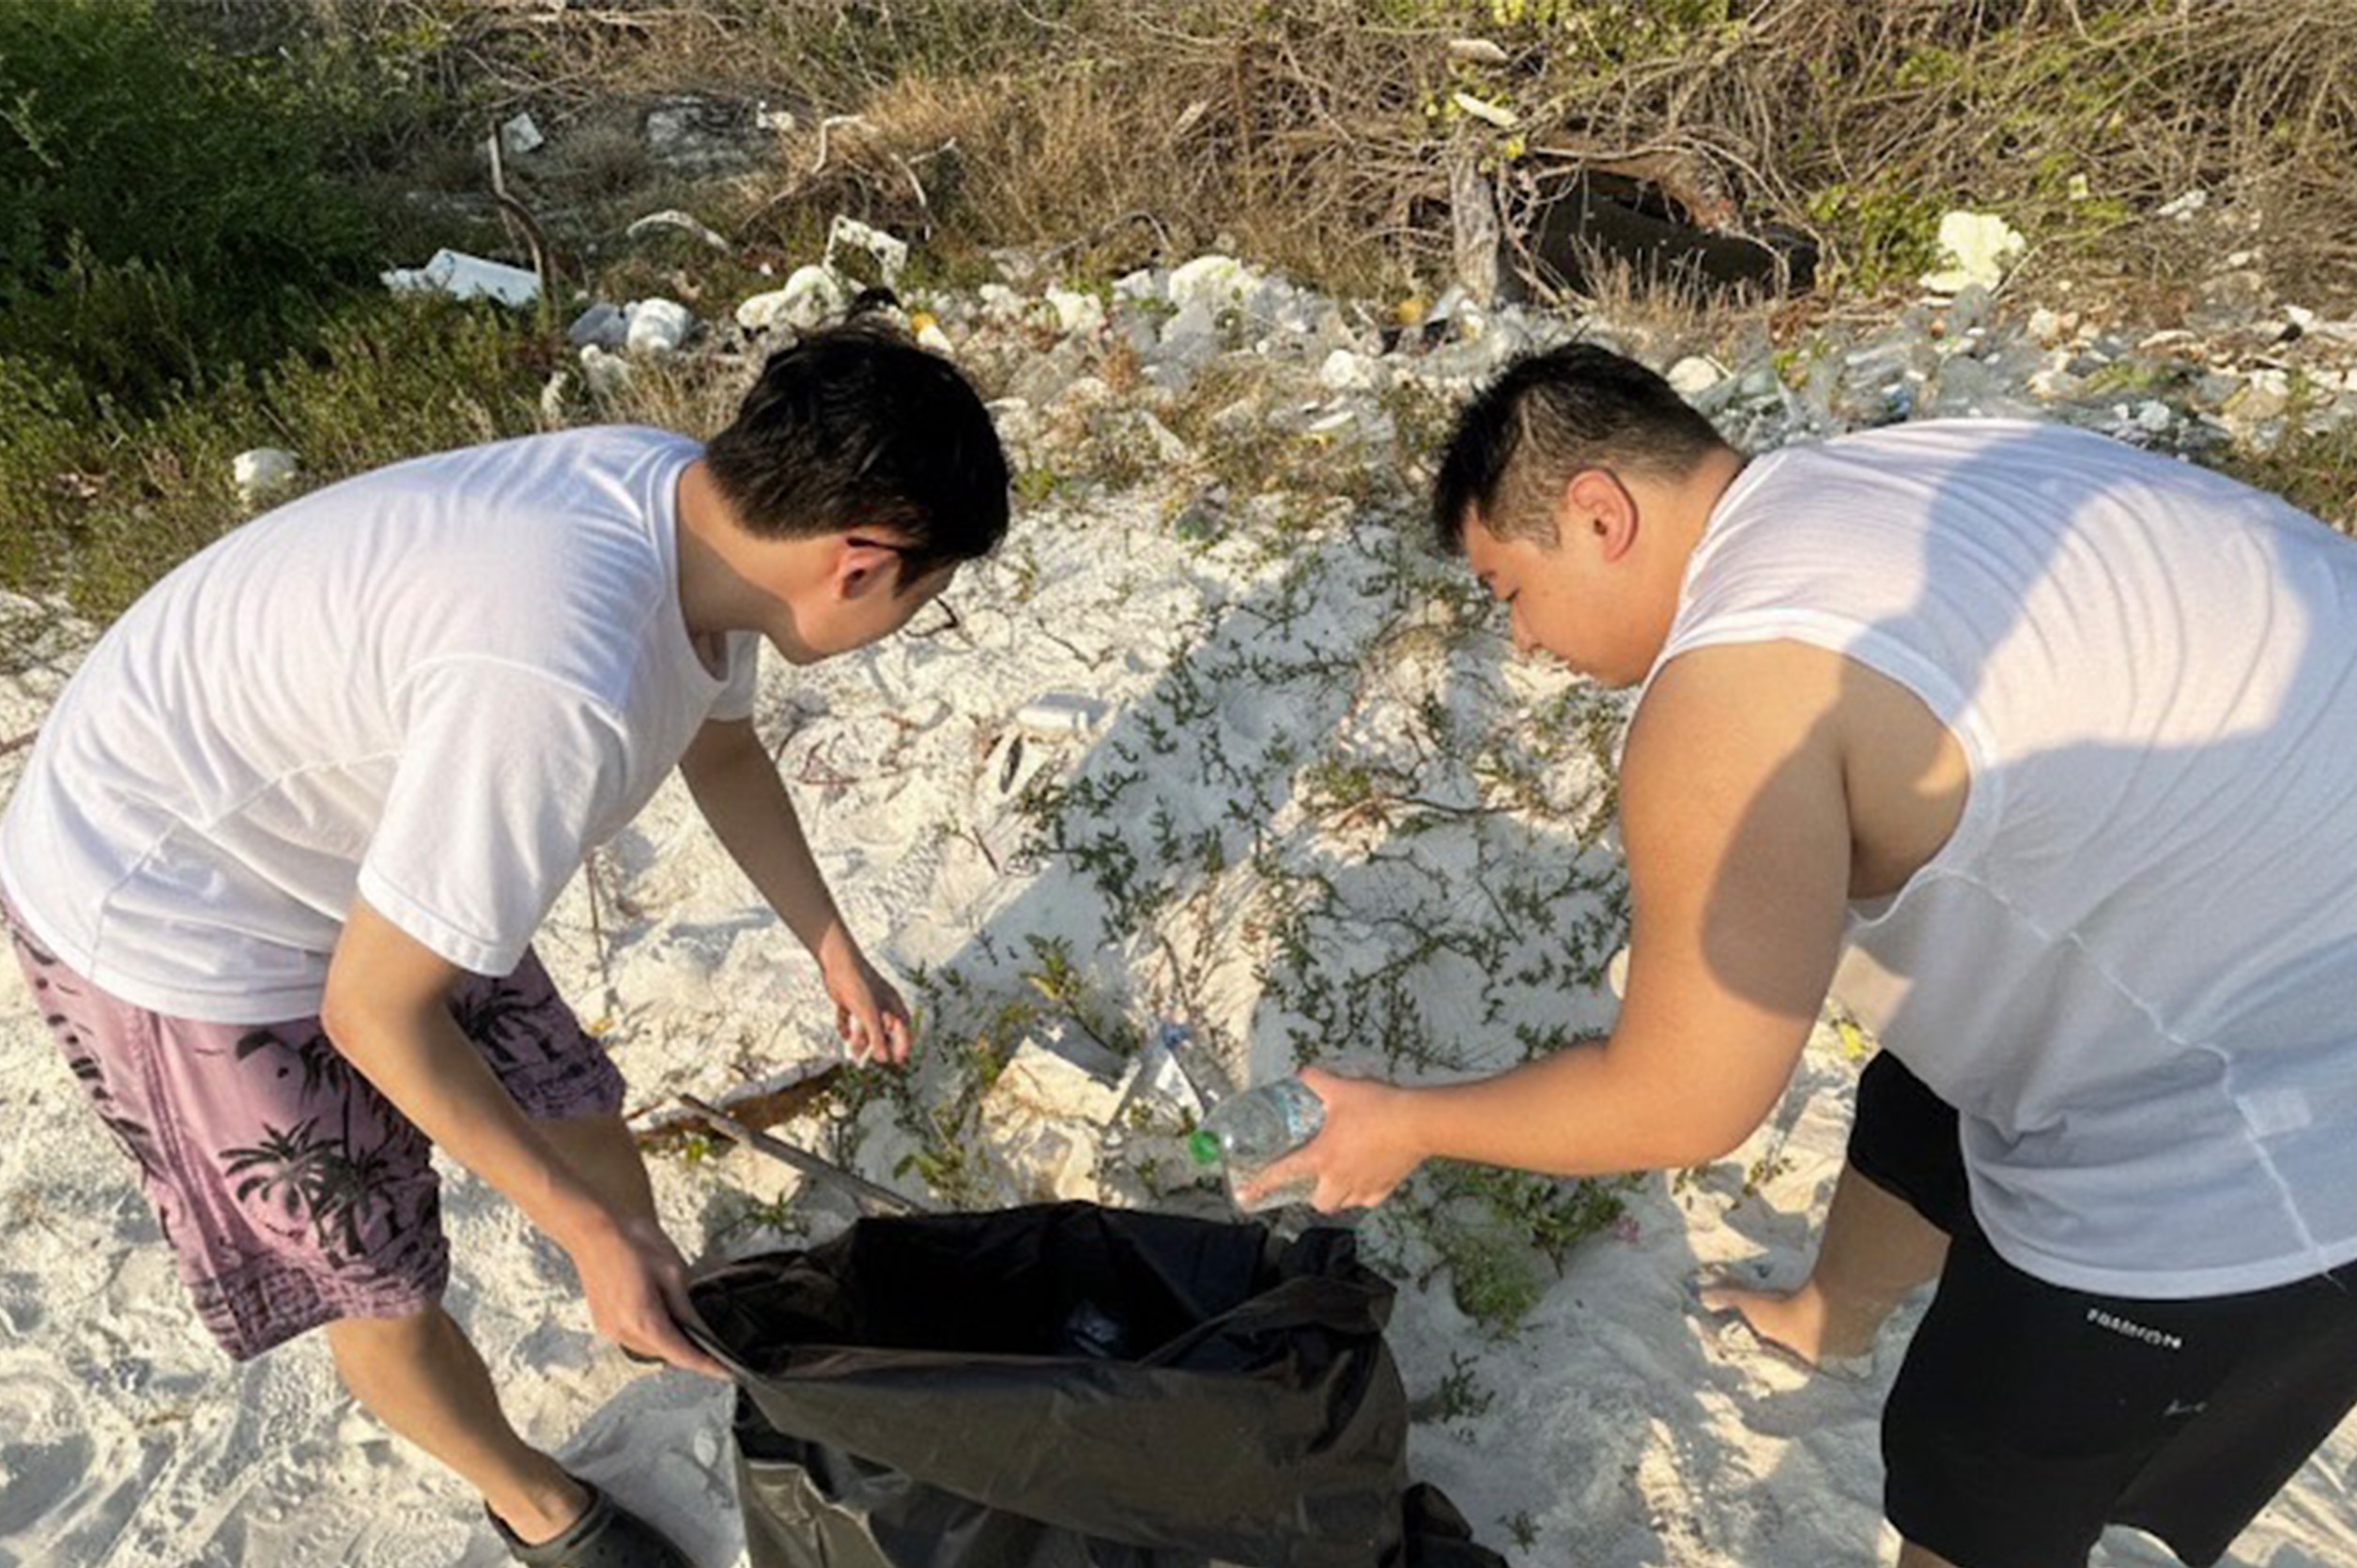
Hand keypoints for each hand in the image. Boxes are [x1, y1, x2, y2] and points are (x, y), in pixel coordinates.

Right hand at [567, 1213, 728, 1378]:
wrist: (596, 1230)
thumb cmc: (633, 1243)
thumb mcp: (673, 1272)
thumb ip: (686, 1308)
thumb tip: (701, 1331)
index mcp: (643, 1322)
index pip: (682, 1356)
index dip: (707, 1365)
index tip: (726, 1371)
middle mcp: (623, 1333)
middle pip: (665, 1354)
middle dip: (687, 1348)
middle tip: (707, 1335)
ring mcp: (609, 1330)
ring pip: (648, 1348)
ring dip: (666, 1339)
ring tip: (679, 1316)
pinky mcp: (603, 1323)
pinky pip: (633, 1339)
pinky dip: (649, 1332)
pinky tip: (657, 1312)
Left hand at [818, 936, 912, 1064]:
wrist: (837, 962)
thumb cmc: (859, 984)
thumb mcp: (869, 1015)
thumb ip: (877, 1038)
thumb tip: (884, 1059)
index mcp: (892, 1004)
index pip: (903, 1028)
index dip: (902, 1045)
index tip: (897, 1061)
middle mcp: (880, 1003)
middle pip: (883, 1030)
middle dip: (877, 1045)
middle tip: (871, 1060)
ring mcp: (864, 1002)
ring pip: (865, 1026)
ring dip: (860, 1040)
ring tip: (853, 1053)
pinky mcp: (848, 1000)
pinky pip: (848, 1018)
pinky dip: (845, 1027)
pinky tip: (843, 1034)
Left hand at [1234, 1066, 1426, 1212]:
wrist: (1417, 1121)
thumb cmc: (1377, 1107)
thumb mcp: (1341, 1088)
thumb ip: (1316, 1081)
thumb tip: (1302, 1073)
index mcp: (1322, 1157)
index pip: (1283, 1173)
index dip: (1261, 1184)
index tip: (1246, 1195)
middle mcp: (1340, 1179)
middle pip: (1319, 1203)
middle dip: (1313, 1195)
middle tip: (1315, 1177)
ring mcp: (1364, 1186)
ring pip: (1345, 1204)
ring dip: (1338, 1196)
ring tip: (1340, 1178)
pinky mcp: (1387, 1187)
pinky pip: (1369, 1199)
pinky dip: (1364, 1194)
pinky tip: (1366, 1178)